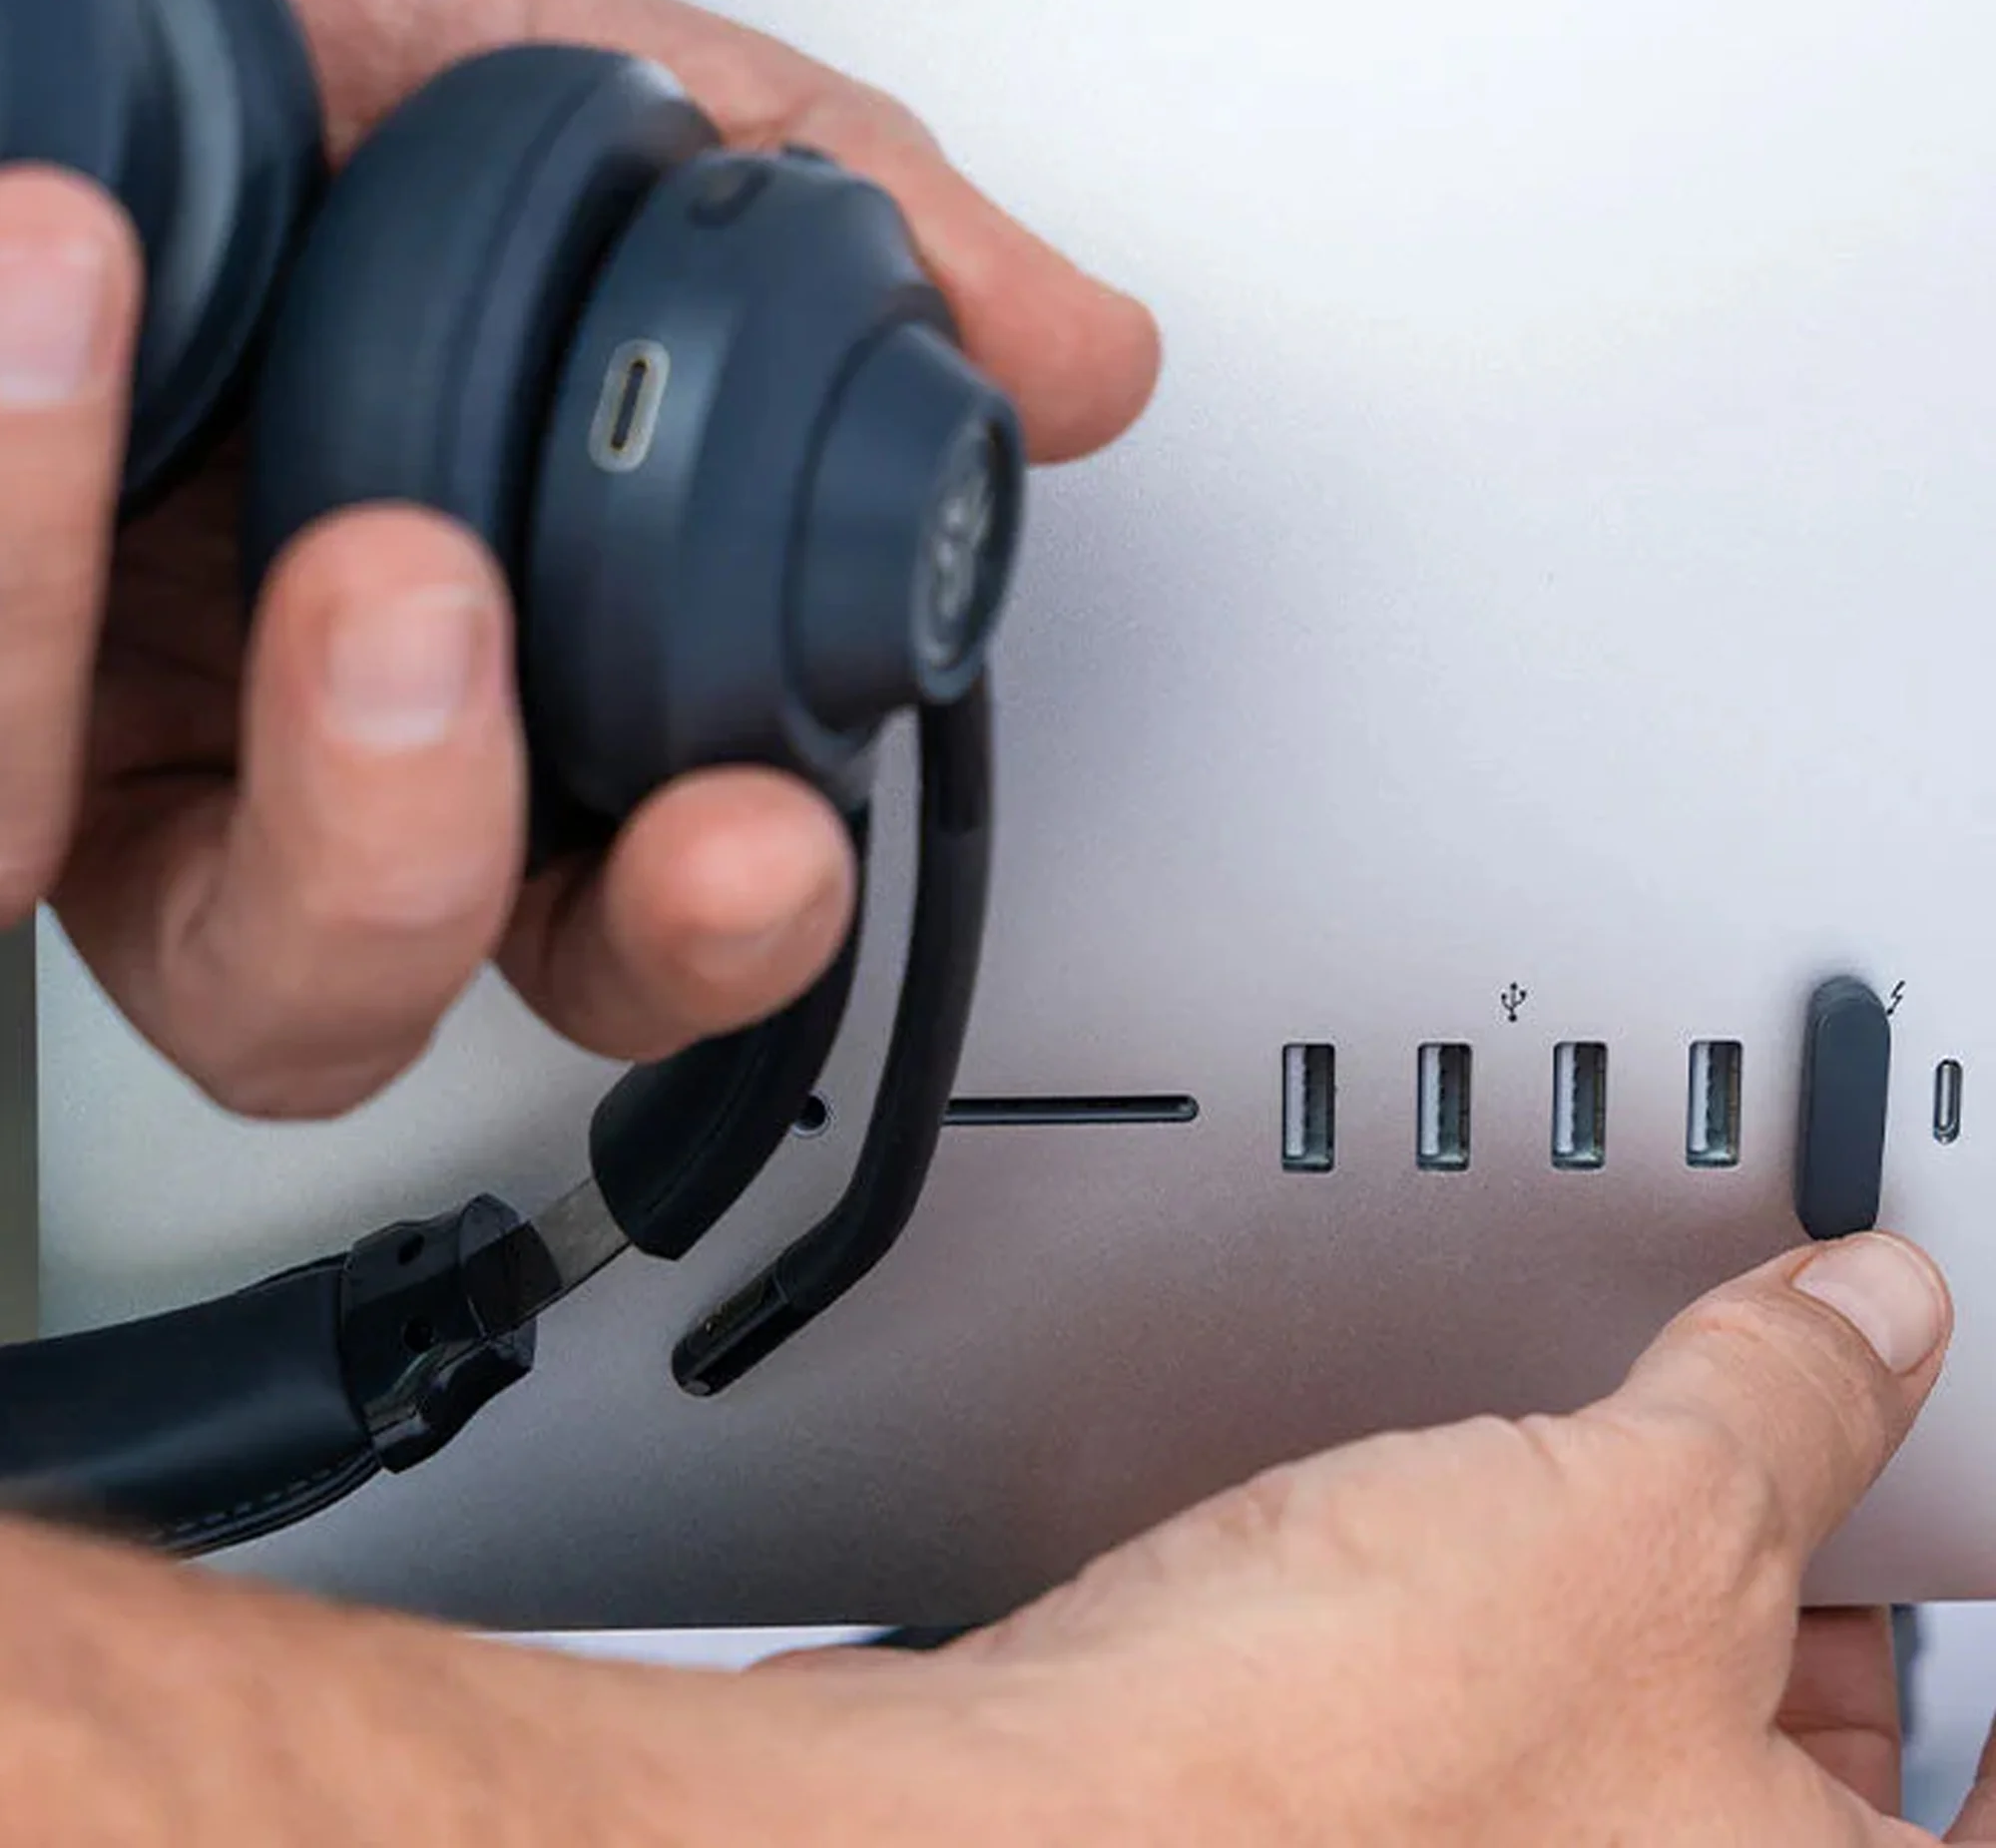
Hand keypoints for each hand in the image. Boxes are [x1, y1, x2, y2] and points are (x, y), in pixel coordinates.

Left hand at [0, 0, 1159, 1115]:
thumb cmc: (258, 36)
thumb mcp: (565, 85)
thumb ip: (829, 233)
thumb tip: (1073, 361)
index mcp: (478, 672)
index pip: (605, 914)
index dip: (697, 933)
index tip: (749, 831)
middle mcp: (258, 744)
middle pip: (337, 1009)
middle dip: (411, 869)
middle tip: (426, 599)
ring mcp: (69, 733)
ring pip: (97, 903)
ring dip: (120, 645)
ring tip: (132, 316)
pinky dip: (1, 527)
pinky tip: (42, 276)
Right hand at [783, 1232, 1995, 1842]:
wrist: (1041, 1817)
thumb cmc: (1333, 1767)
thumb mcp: (1635, 1516)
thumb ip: (1784, 1403)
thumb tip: (1871, 1313)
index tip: (1984, 1579)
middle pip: (1841, 1778)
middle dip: (1845, 1609)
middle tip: (1841, 1461)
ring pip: (1674, 1751)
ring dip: (1689, 1601)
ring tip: (1669, 1462)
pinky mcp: (1396, 1839)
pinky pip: (1536, 1729)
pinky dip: (1550, 1619)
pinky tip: (1504, 1521)